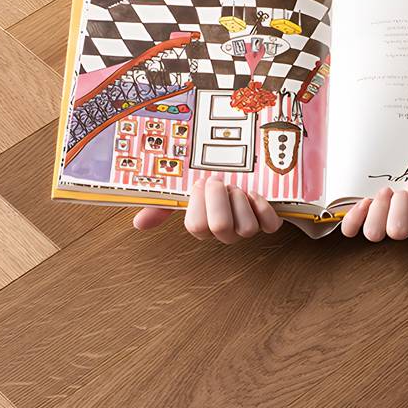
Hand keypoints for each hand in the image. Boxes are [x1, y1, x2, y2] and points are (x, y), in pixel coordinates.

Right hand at [132, 174, 281, 243]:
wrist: (244, 175)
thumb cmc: (212, 186)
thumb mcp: (184, 190)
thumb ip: (163, 205)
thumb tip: (138, 224)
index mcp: (203, 226)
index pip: (196, 227)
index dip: (198, 203)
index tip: (199, 184)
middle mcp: (225, 232)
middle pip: (219, 228)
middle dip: (218, 199)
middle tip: (219, 182)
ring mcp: (246, 228)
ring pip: (245, 229)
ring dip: (239, 201)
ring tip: (237, 187)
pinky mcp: (268, 222)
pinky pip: (269, 226)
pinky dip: (263, 208)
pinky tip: (254, 194)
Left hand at [340, 175, 407, 241]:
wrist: (386, 159)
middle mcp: (401, 224)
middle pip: (400, 233)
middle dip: (399, 209)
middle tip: (398, 190)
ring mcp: (379, 222)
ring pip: (375, 234)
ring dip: (378, 212)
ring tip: (381, 192)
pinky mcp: (357, 219)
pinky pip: (351, 231)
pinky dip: (354, 218)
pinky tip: (361, 201)